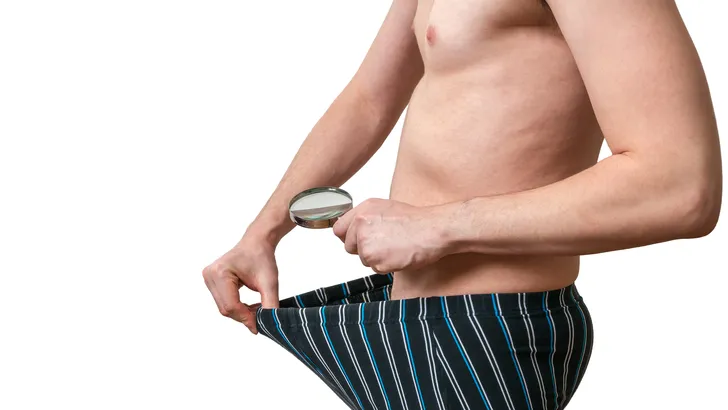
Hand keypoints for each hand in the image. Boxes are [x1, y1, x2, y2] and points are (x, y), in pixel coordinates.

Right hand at [202, 234, 279, 333]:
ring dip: (240, 312)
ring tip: (257, 310)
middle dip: (244, 316)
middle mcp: (210, 275)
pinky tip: (249, 306)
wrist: (257, 242)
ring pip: (224, 307)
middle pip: (225, 308)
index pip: (231, 305)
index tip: (258, 326)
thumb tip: (268, 324)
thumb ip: (269, 304)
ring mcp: (208, 277)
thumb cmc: (262, 257)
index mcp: (220, 272)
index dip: (245, 318)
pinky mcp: (211, 280)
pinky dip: (237, 306)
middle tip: (260, 318)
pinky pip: (223, 301)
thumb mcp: (269, 282)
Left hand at [332, 198, 449, 272]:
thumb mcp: (384, 208)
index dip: (348, 236)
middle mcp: (361, 226)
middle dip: (363, 249)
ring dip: (376, 257)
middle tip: (383, 243)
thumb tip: (352, 229)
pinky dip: (386, 266)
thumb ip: (364, 218)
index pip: (338, 229)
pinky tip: (397, 254)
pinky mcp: (376, 261)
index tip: (356, 239)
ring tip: (393, 247)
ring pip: (363, 259)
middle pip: (349, 247)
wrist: (433, 230)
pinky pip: (375, 269)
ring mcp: (367, 245)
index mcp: (362, 211)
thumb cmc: (414, 220)